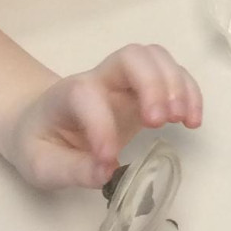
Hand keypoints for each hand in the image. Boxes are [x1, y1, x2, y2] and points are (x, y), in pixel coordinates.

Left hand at [2, 45, 203, 190]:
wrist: (39, 121)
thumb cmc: (39, 142)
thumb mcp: (42, 165)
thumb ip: (71, 170)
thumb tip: (105, 173)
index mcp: (67, 96)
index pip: (87, 95)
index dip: (101, 125)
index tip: (108, 160)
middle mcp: (99, 79)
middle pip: (132, 56)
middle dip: (153, 84)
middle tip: (160, 122)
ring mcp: (124, 82)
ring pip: (156, 58)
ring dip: (176, 84)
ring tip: (184, 120)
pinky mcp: (144, 91)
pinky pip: (172, 74)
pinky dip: (189, 91)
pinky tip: (192, 120)